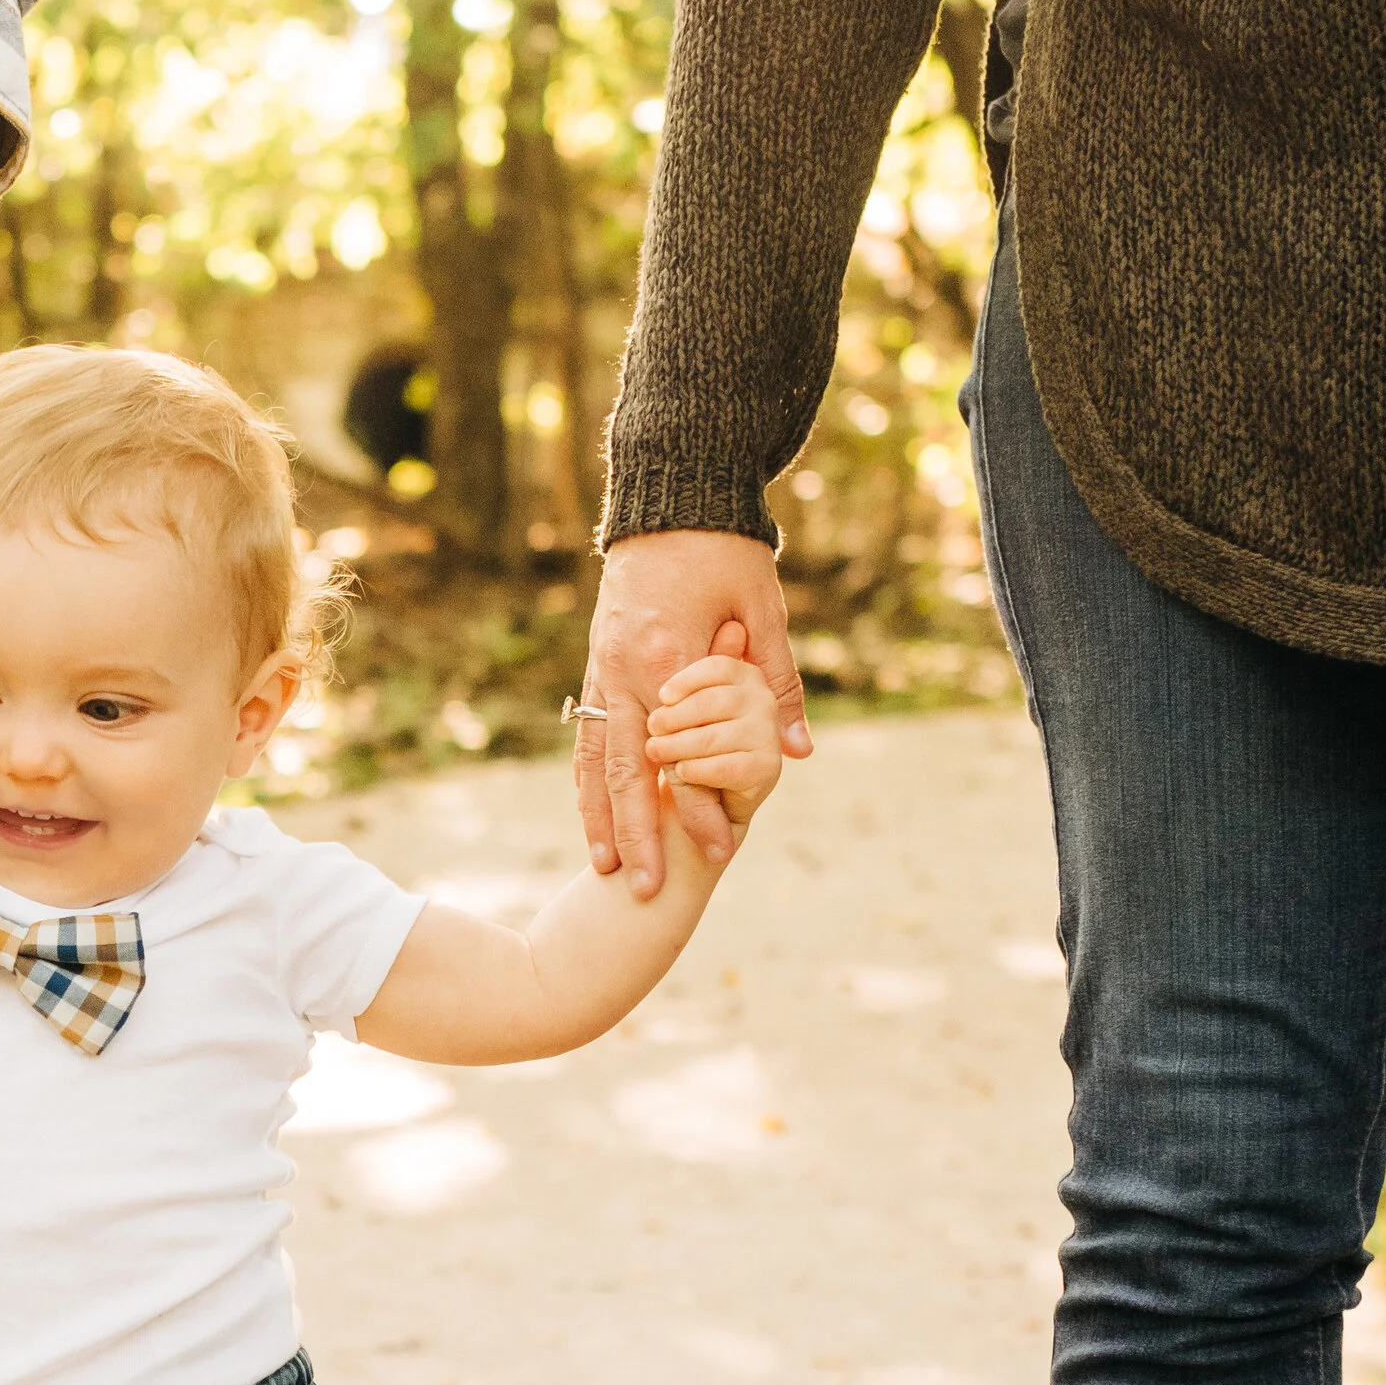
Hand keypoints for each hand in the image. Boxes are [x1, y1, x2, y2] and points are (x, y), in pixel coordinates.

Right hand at [582, 528, 810, 894]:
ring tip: (603, 867)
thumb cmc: (725, 548)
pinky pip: (587, 736)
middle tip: (643, 889)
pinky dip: (588, 780)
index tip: (718, 849)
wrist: (672, 495)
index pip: (680, 752)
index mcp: (668, 658)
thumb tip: (798, 749)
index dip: (695, 806)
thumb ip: (776, 682)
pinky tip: (592, 813)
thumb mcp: (765, 609)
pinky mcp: (596, 664)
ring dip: (599, 817)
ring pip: (594, 759)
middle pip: (623, 772)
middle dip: (634, 835)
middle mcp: (625, 671)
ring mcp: (603, 669)